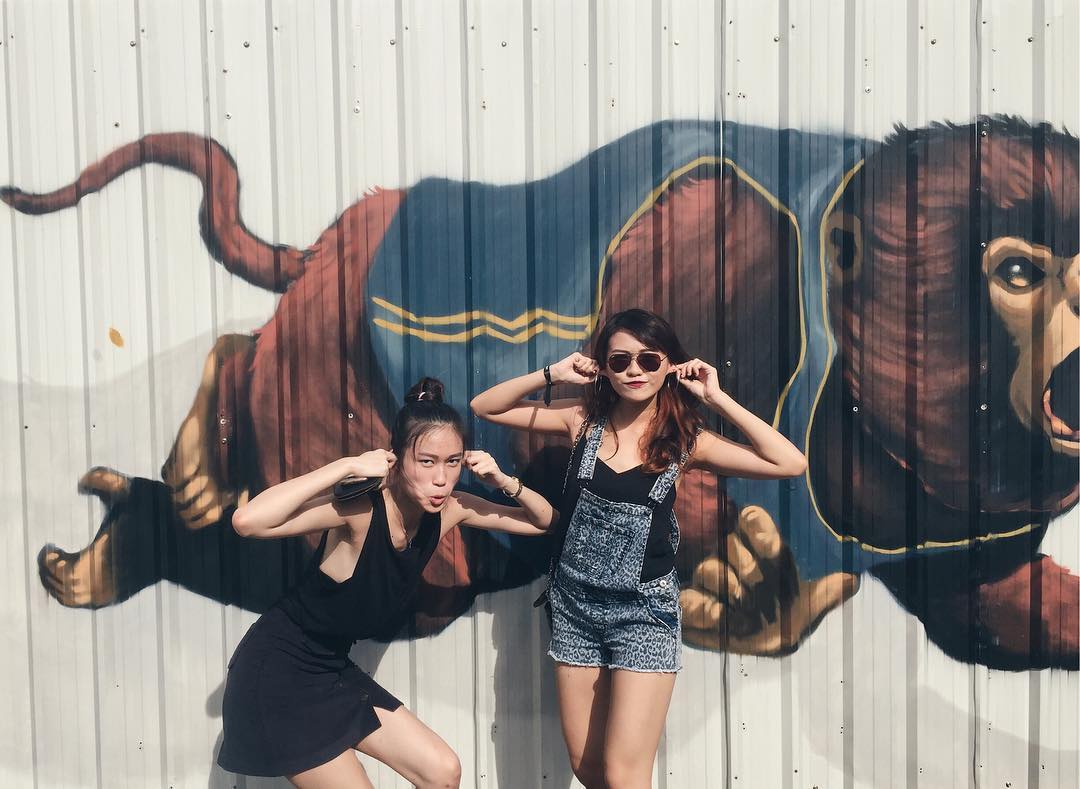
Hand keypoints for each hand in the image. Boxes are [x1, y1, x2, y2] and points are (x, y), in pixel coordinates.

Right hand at [338, 449, 395, 480]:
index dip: (389, 462)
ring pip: (387, 473)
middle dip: (385, 470)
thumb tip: (386, 455)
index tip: (385, 466)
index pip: (392, 457)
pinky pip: (384, 479)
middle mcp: (385, 456)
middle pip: (390, 466)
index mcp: (381, 451)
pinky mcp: (384, 471)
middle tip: (374, 471)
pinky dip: (379, 481)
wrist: (353, 465)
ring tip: (370, 473)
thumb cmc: (358, 461)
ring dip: (380, 475)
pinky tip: (371, 477)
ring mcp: (385, 464)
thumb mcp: (369, 455)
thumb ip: (378, 456)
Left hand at [464, 450, 509, 488]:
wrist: (497, 481)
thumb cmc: (485, 473)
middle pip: (471, 459)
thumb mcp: (474, 468)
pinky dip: (480, 473)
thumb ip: (468, 464)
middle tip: (472, 470)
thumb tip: (461, 460)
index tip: (466, 465)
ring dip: (476, 471)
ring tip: (479, 472)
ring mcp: (491, 461)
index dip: (465, 460)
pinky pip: (482, 470)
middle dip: (469, 466)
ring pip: (476, 466)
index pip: (469, 453)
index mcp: (481, 453)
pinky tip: (482, 474)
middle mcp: (486, 455)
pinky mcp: (494, 467)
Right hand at [548, 352, 598, 385]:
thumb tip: (597, 372)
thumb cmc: (570, 378)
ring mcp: (581, 358)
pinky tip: (574, 365)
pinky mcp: (577, 355)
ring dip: (583, 368)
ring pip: (590, 361)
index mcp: (586, 368)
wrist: (562, 375)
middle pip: (594, 363)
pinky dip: (579, 364)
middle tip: (581, 372)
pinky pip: (583, 359)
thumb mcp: (584, 380)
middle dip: (589, 369)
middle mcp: (584, 363)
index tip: (589, 373)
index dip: (595, 369)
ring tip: (576, 369)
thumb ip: (592, 377)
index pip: (596, 366)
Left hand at [672, 358, 723, 402]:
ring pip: (695, 361)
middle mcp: (702, 371)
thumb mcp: (687, 383)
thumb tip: (677, 370)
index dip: (682, 366)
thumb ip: (682, 377)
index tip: (676, 368)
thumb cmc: (700, 393)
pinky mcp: (710, 369)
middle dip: (684, 367)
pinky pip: (700, 363)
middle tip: (683, 374)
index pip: (689, 366)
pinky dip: (695, 367)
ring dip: (689, 367)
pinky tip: (696, 374)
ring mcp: (706, 369)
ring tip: (688, 374)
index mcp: (697, 374)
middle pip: (691, 362)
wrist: (707, 397)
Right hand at [679, 505, 859, 654]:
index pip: (752, 520)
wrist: (755, 658)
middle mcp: (732, 558)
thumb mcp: (808, 612)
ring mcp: (709, 581)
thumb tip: (853, 578)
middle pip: (728, 542)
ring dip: (727, 586)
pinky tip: (720, 617)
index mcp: (761, 551)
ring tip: (744, 608)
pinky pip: (691, 598)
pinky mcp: (691, 603)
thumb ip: (825, 594)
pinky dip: (704, 607)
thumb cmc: (783, 623)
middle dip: (745, 564)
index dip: (760, 530)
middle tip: (758, 585)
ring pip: (708, 568)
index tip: (773, 549)